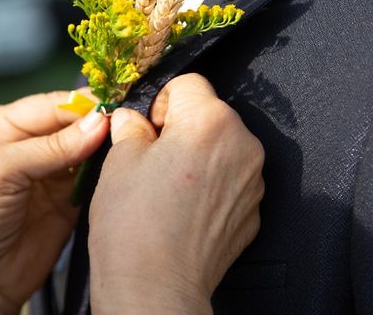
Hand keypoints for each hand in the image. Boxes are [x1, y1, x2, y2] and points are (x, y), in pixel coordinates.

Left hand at [0, 91, 108, 314]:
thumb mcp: (0, 171)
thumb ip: (52, 146)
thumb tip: (100, 122)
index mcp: (2, 125)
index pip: (51, 105)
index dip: (82, 105)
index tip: (113, 107)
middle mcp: (28, 142)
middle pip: (73, 122)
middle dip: (98, 122)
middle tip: (127, 122)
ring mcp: (51, 169)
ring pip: (88, 146)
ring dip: (106, 144)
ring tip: (128, 140)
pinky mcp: (70, 195)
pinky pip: (96, 173)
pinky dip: (108, 168)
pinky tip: (122, 163)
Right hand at [89, 74, 264, 314]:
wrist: (156, 289)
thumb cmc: (135, 227)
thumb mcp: (119, 161)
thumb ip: (131, 126)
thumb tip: (132, 118)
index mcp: (210, 121)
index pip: (190, 83)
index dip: (162, 101)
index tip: (150, 126)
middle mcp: (243, 144)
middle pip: (210, 114)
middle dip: (182, 127)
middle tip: (154, 158)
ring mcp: (253, 179)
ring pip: (222, 146)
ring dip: (199, 155)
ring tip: (169, 187)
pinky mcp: (253, 209)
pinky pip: (232, 179)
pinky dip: (212, 184)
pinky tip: (185, 207)